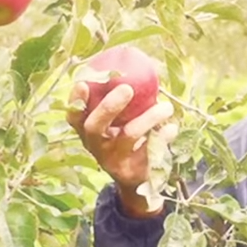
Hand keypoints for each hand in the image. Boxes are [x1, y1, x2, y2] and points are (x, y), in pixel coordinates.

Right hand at [65, 81, 176, 217]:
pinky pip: (151, 151)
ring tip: (166, 106)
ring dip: (149, 117)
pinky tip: (171, 128)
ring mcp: (113, 160)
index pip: (74, 116)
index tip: (82, 83)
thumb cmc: (125, 138)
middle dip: (108, 107)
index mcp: (89, 131)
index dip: (75, 101)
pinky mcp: (133, 171)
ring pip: (129, 135)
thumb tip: (141, 67)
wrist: (135, 178)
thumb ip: (122, 102)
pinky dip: (163, 136)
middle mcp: (96, 146)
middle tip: (127, 89)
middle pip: (95, 127)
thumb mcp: (118, 123)